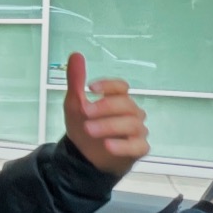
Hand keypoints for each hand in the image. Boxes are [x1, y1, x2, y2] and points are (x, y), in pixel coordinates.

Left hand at [62, 53, 148, 176]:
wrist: (84, 157)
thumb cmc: (84, 127)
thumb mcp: (75, 104)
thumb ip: (76, 81)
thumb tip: (75, 55)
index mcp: (117, 100)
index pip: (121, 87)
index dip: (109, 85)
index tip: (91, 87)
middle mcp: (131, 113)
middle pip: (126, 104)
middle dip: (105, 107)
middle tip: (86, 112)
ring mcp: (137, 131)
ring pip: (131, 124)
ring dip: (109, 125)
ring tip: (89, 129)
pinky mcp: (138, 149)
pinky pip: (138, 146)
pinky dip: (123, 146)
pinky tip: (108, 145)